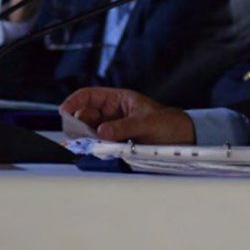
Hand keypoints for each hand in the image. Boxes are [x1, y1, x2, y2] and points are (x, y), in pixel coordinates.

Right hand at [60, 87, 194, 143]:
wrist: (185, 141)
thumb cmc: (170, 124)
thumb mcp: (149, 122)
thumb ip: (125, 126)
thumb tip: (102, 131)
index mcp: (119, 100)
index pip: (89, 96)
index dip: (75, 102)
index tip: (65, 112)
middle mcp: (113, 114)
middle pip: (85, 116)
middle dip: (79, 125)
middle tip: (80, 136)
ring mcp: (114, 130)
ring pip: (90, 133)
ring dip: (88, 139)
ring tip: (94, 145)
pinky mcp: (117, 146)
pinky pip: (100, 146)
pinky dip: (97, 150)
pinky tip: (100, 153)